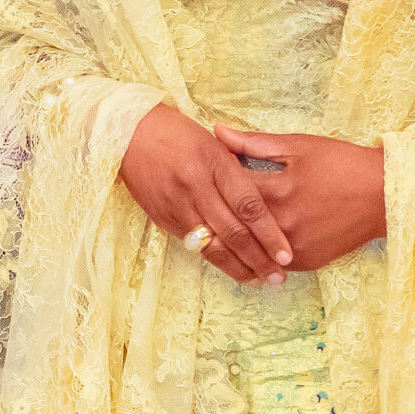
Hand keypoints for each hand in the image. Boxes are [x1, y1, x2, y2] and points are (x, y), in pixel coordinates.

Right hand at [117, 103, 294, 285]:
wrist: (128, 133)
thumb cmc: (177, 133)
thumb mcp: (214, 142)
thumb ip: (239, 168)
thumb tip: (267, 200)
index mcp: (215, 164)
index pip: (249, 207)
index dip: (270, 235)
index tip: (286, 255)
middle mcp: (196, 188)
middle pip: (233, 233)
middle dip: (259, 260)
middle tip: (279, 277)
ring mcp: (176, 206)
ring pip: (212, 247)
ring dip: (238, 268)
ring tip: (259, 280)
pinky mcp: (162, 218)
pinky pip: (193, 245)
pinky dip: (215, 259)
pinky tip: (231, 267)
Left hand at [211, 124, 385, 273]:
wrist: (386, 195)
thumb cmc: (342, 163)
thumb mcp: (298, 146)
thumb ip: (253, 143)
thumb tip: (217, 132)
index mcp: (277, 191)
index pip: (228, 190)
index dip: (212, 183)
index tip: (201, 177)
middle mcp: (282, 223)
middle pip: (235, 224)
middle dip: (216, 215)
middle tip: (201, 207)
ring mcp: (295, 247)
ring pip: (251, 248)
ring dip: (234, 239)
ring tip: (216, 229)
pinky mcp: (308, 262)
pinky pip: (272, 261)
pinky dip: (259, 253)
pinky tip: (246, 244)